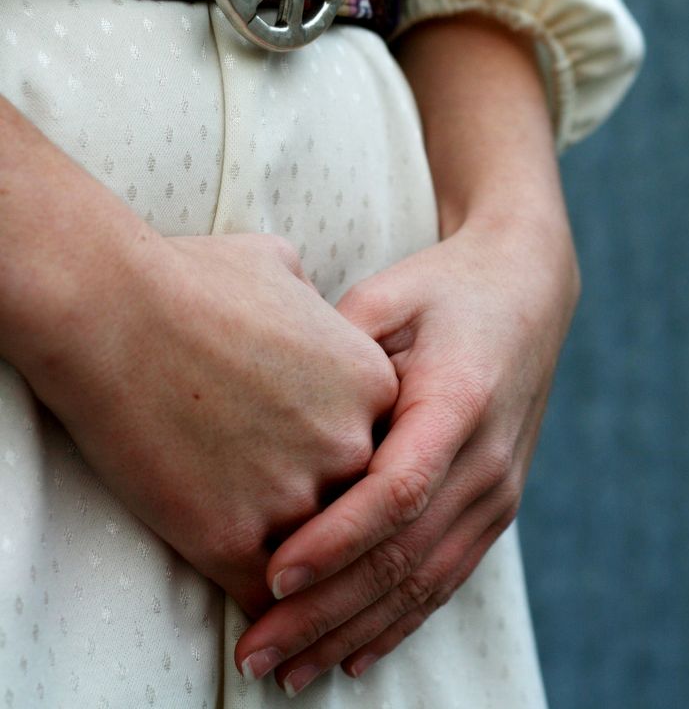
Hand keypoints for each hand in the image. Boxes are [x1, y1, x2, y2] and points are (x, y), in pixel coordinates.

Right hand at [9, 227, 398, 618]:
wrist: (111, 312)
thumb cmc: (192, 279)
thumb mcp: (284, 269)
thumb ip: (321, 309)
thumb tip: (316, 315)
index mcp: (374, 383)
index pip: (390, 445)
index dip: (351, 453)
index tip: (317, 455)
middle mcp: (349, 444)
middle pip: (359, 501)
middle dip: (332, 509)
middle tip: (293, 514)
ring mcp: (294, 496)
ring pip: (318, 556)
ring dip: (302, 569)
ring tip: (282, 575)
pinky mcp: (230, 540)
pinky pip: (265, 594)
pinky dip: (262, 606)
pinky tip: (251, 603)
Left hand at [234, 211, 578, 693]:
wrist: (526, 293)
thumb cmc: (443, 289)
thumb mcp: (387, 296)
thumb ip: (335, 353)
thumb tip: (273, 424)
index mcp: (459, 400)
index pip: (397, 490)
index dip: (335, 540)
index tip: (273, 575)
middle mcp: (486, 459)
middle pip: (404, 554)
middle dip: (326, 610)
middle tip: (256, 650)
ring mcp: (497, 490)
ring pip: (424, 582)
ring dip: (354, 630)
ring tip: (290, 671)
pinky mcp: (496, 507)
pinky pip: (445, 578)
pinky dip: (398, 623)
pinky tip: (353, 654)